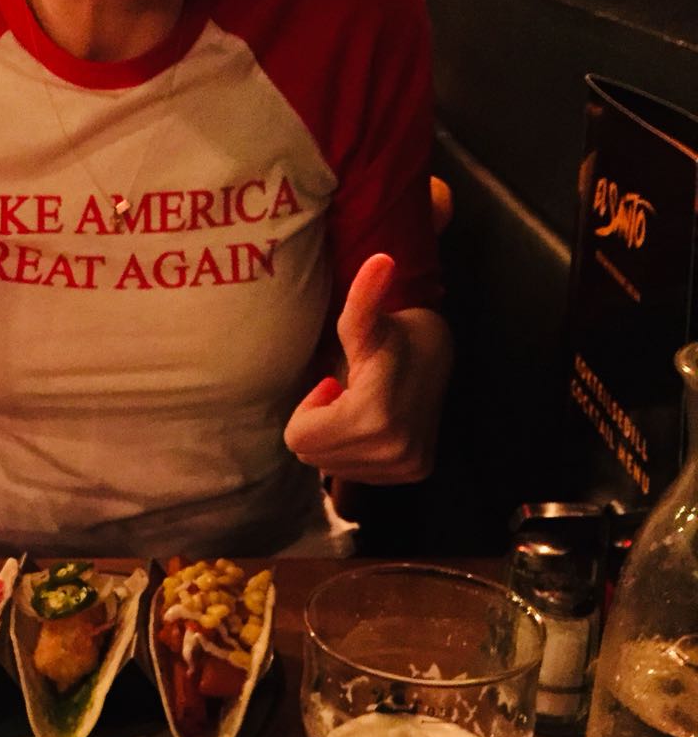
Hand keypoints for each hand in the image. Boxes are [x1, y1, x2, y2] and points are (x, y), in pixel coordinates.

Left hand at [284, 254, 450, 483]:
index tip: (332, 384)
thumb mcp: (364, 322)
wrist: (438, 353)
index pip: (299, 440)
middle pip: (313, 457)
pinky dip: (357, 452)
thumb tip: (380, 260)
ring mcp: (405, 467)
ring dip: (337, 439)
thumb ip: (362, 298)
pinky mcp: (414, 473)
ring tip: (361, 406)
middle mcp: (392, 452)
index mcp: (372, 418)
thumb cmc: (389, 335)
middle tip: (346, 393)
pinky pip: (359, 475)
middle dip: (320, 425)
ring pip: (333, 468)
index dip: (308, 410)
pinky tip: (375, 423)